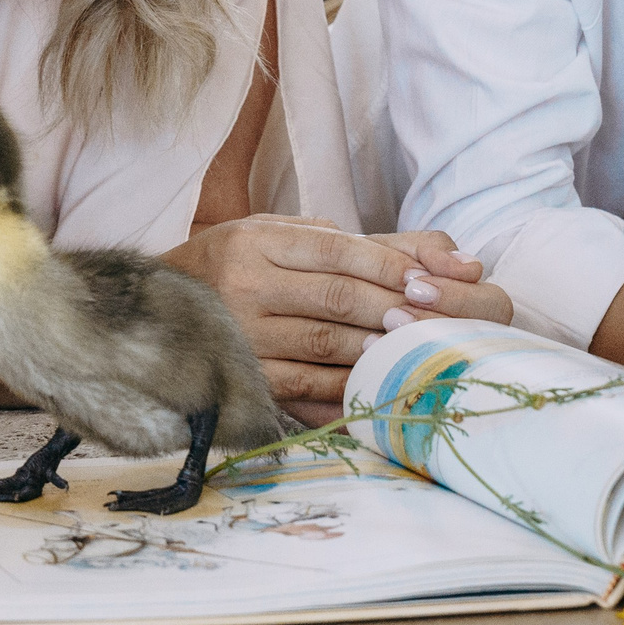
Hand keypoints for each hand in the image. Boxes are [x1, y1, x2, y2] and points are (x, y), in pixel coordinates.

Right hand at [166, 216, 508, 427]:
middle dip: (394, 309)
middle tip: (436, 321)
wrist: (162, 309)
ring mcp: (240, 333)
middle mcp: (244, 283)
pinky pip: (308, 386)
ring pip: (326, 343)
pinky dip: (351, 387)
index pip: (336, 250)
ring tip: (416, 350)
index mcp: (256, 241)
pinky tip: (380, 383)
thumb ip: (372, 244)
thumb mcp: (291, 237)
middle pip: (336, 297)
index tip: (428, 283)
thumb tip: (461, 258)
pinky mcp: (243, 377)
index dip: (389, 267)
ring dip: (379, 349)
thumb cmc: (243, 266)